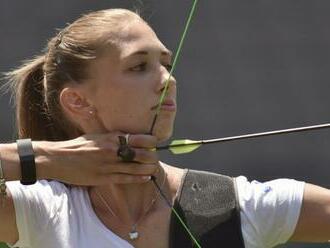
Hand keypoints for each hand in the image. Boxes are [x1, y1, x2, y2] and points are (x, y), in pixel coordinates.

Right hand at [33, 133, 158, 185]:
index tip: (154, 143)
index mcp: (111, 138)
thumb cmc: (77, 146)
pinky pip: (126, 179)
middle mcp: (113, 151)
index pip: (138, 139)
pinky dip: (138, 178)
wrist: (59, 159)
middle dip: (152, 156)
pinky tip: (146, 177)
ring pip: (136, 168)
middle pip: (141, 154)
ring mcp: (109, 165)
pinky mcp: (104, 178)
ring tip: (154, 168)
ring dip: (148, 168)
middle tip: (155, 157)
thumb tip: (127, 136)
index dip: (150, 141)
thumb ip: (112, 137)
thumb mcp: (95, 136)